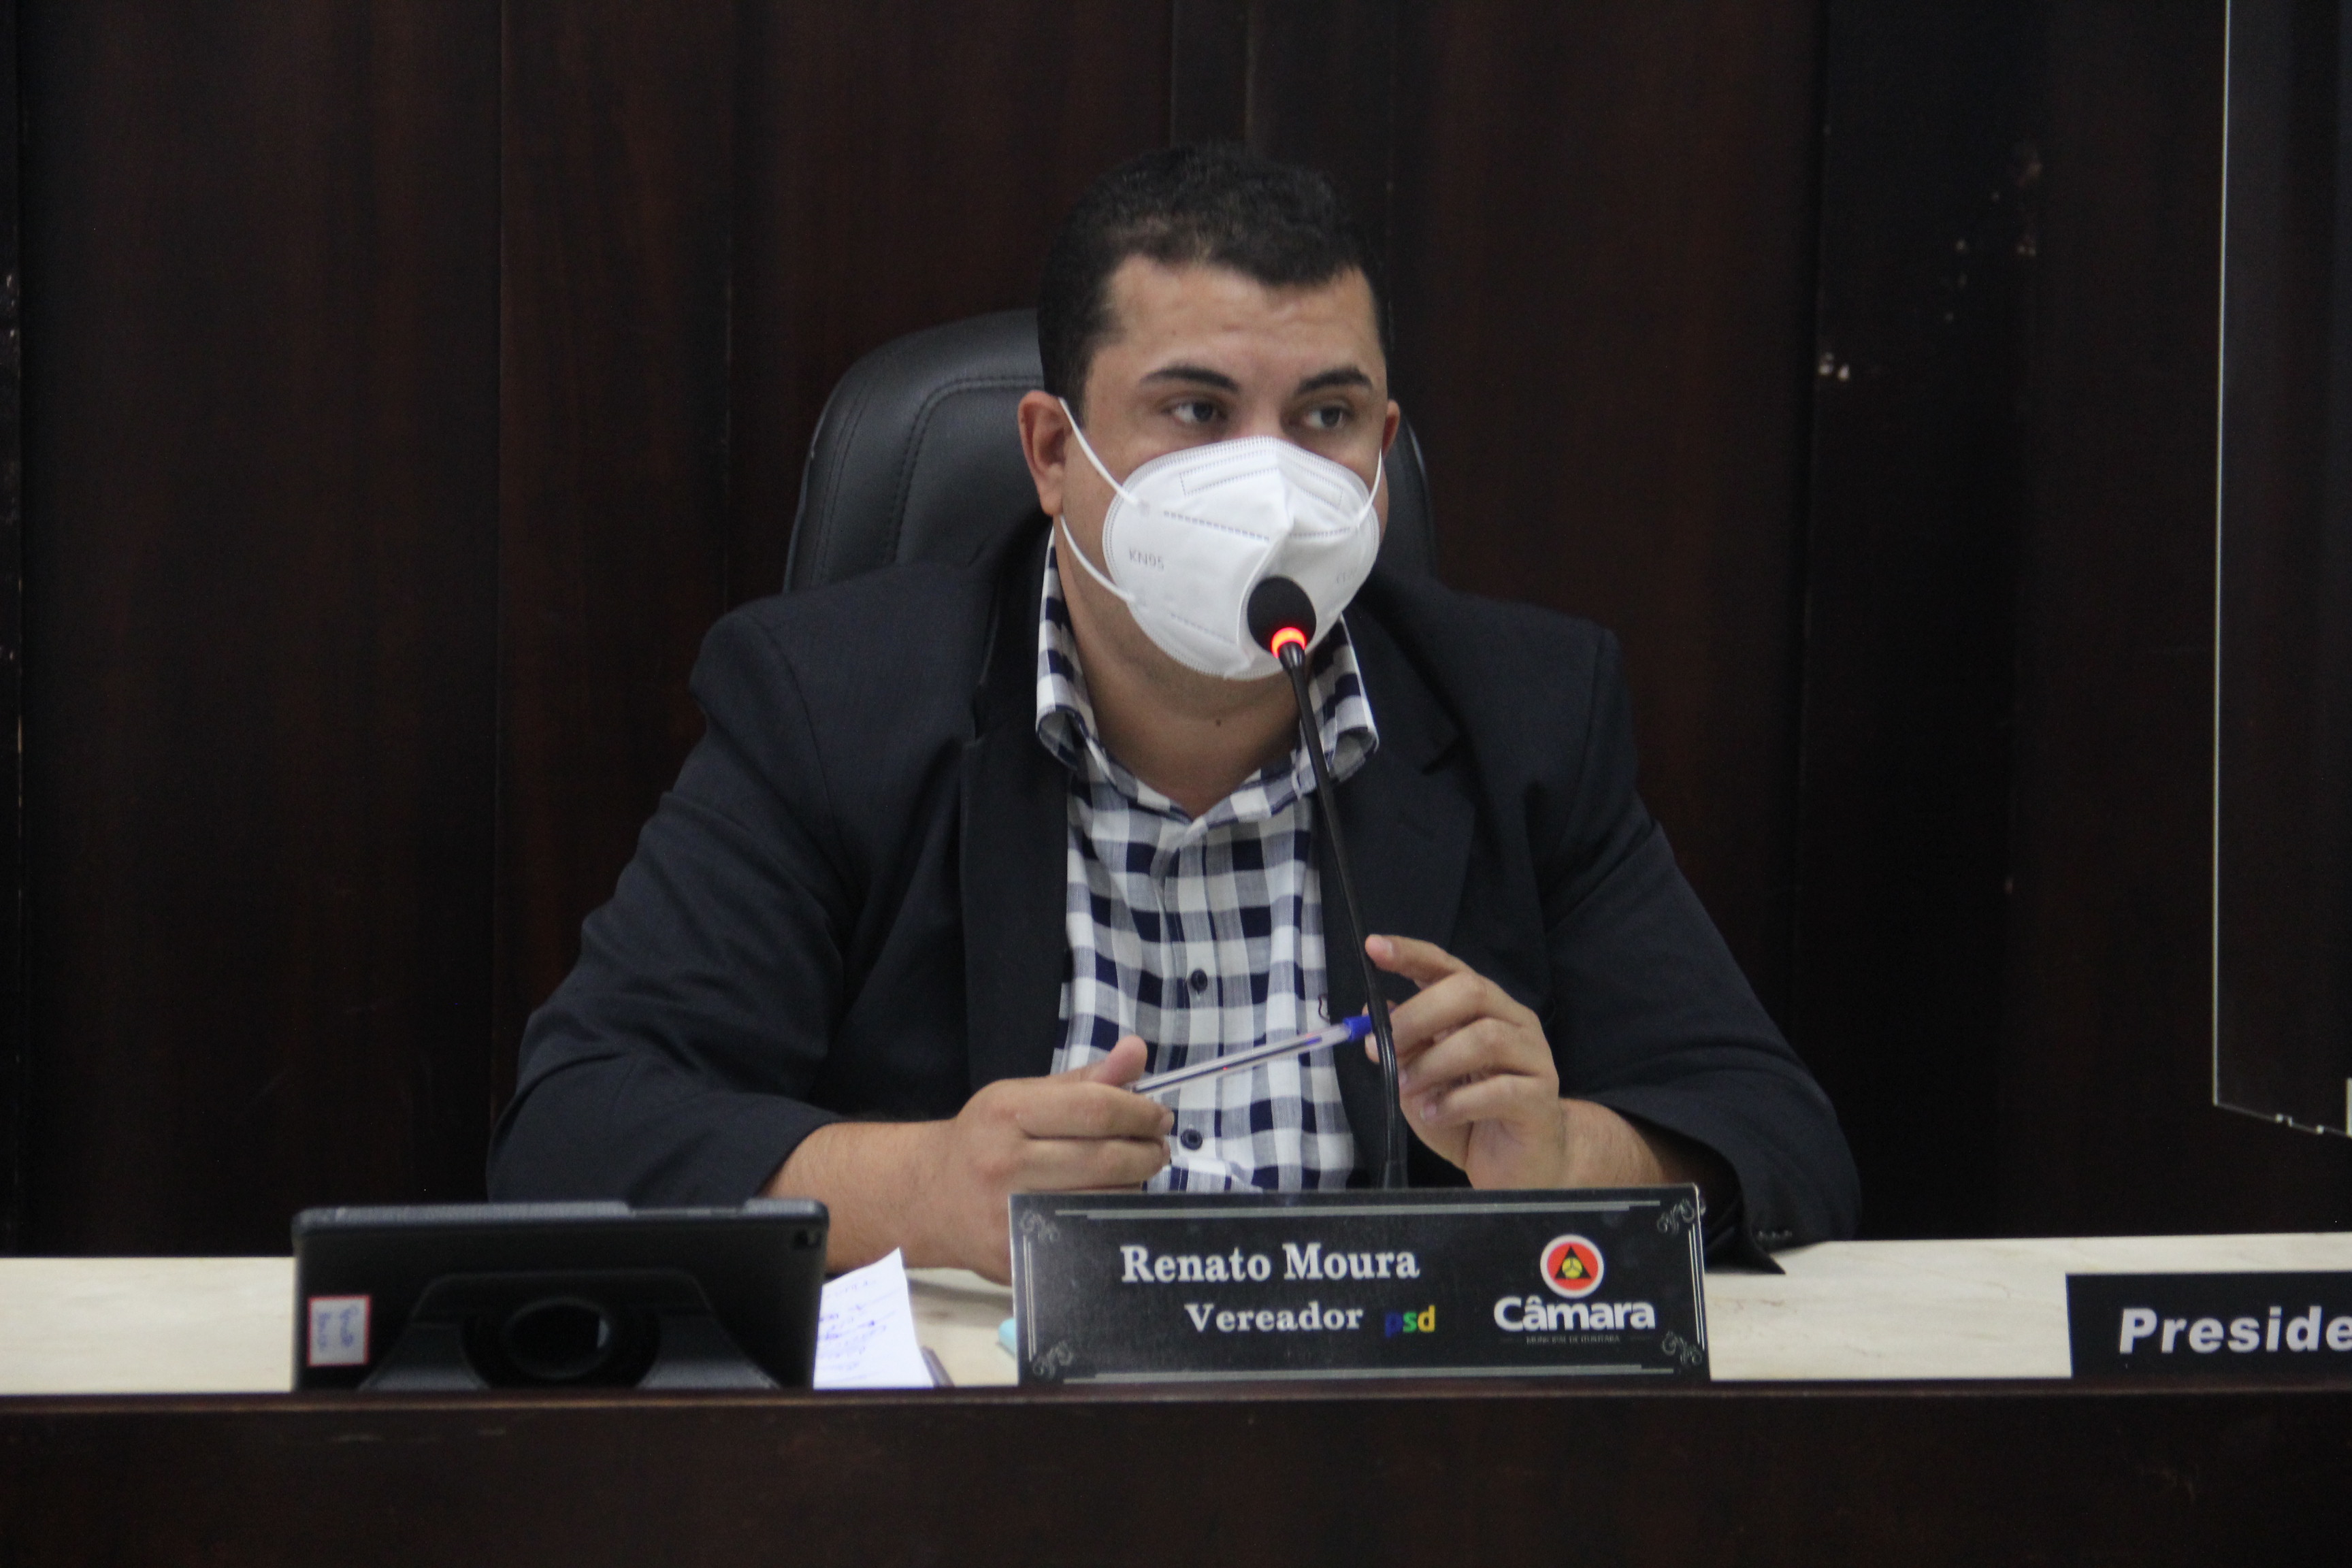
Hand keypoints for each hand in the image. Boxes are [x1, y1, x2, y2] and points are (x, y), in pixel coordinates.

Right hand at [909, 1035, 1170, 1280]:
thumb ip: (1084, 1080)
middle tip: (1157, 1149)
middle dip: (1145, 1153)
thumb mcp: (1023, 1097)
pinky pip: (1085, 1236)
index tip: (1160, 1118)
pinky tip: (1112, 1205)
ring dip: (1134, 1187)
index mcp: (1007, 1114)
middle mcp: (1004, 1163)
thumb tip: (1137, 1052)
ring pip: (1102, 1200)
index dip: (1138, 1113)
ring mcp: (1009, 1215)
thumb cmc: (986, 1140)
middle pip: (1103, 1158)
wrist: (929, 1198)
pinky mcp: (1018, 1256)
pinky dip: (1110, 1219)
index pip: (1094, 1109)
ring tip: (1136, 1174)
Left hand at [1367, 935, 1569, 1187]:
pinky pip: (1499, 1090)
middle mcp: (1512, 1021)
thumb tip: (1369, 1015)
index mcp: (1482, 1008)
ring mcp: (1533, 1057)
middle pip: (1470, 991)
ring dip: (1433, 1063)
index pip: (1448, 967)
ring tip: (1407, 1089)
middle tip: (1383, 1045)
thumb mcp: (1420, 1081)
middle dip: (1418, 1014)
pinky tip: (1435, 1114)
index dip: (1412, 954)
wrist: (1519, 1165)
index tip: (1375, 948)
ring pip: (1484, 1038)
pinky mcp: (1540, 1098)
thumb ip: (1402, 1048)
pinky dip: (1456, 1102)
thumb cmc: (1466, 1116)